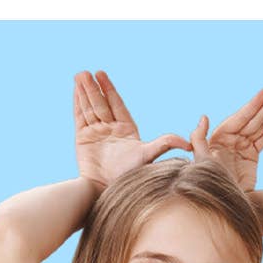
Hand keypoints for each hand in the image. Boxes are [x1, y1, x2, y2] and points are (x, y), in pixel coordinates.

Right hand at [74, 70, 190, 186]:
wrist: (105, 189)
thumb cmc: (128, 174)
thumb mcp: (148, 155)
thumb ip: (165, 143)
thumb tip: (188, 143)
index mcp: (126, 130)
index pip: (116, 104)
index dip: (109, 88)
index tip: (101, 74)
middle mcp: (110, 130)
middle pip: (101, 102)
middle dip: (94, 87)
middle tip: (87, 72)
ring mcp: (96, 133)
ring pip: (90, 107)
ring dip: (84, 91)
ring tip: (79, 75)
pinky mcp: (82, 138)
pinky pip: (79, 116)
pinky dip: (77, 102)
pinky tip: (75, 89)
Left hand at [189, 85, 262, 193]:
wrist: (223, 203)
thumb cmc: (210, 183)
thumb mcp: (201, 161)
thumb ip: (199, 139)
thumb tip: (204, 117)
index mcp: (219, 137)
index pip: (240, 118)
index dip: (253, 105)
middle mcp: (231, 139)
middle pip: (252, 118)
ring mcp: (242, 147)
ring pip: (260, 125)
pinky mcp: (251, 157)